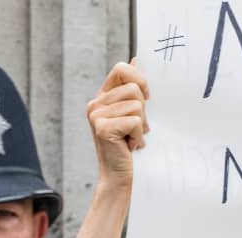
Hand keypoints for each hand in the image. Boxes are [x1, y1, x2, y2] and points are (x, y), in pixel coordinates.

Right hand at [87, 60, 149, 185]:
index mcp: (101, 97)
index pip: (121, 69)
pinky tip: (130, 145)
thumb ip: (131, 88)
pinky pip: (135, 121)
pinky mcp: (103, 128)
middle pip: (133, 88)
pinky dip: (138, 136)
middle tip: (136, 128)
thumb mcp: (130, 113)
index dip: (139, 79)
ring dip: (141, 125)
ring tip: (131, 138)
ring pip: (136, 105)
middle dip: (143, 110)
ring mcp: (96, 116)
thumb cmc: (127, 145)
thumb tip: (136, 59)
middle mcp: (95, 104)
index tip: (146, 97)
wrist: (118, 175)